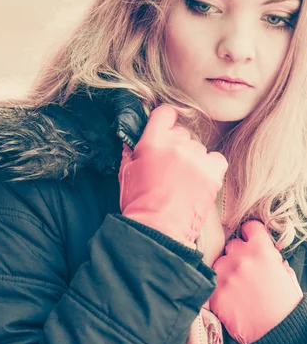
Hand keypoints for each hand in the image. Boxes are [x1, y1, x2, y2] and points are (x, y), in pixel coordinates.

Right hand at [119, 104, 227, 247]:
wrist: (158, 231)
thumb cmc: (139, 204)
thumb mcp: (126, 172)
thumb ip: (131, 149)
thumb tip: (132, 136)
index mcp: (153, 141)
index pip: (165, 113)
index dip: (165, 122)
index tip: (165, 131)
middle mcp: (177, 145)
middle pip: (183, 133)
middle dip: (176, 147)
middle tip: (169, 169)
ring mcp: (197, 158)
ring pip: (198, 148)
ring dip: (192, 160)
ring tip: (183, 182)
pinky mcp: (213, 173)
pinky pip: (217, 159)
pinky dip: (210, 167)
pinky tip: (199, 181)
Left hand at [210, 220, 302, 343]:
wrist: (277, 334)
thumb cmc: (286, 306)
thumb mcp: (285, 275)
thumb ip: (271, 259)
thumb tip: (264, 255)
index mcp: (262, 250)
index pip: (250, 227)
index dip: (251, 234)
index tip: (250, 239)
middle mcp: (241, 258)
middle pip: (232, 245)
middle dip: (238, 255)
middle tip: (245, 270)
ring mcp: (226, 275)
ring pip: (219, 264)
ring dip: (225, 272)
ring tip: (236, 288)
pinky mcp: (215, 293)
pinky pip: (212, 284)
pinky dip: (219, 290)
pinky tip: (230, 300)